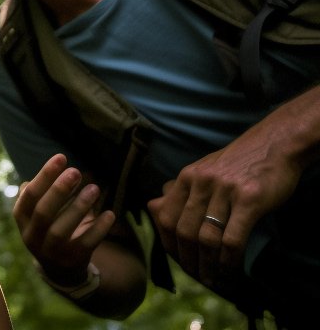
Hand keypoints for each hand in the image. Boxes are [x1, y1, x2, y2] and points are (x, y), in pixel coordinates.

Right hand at [13, 153, 115, 283]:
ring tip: (94, 188)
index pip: (30, 195)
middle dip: (59, 190)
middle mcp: (32, 236)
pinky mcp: (71, 261)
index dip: (44, 175)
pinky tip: (109, 214)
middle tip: (76, 171)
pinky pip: (85, 244)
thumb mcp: (38, 210)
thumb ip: (45, 189)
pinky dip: (98, 229)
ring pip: (61, 230)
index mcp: (22, 218)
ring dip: (79, 207)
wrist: (59, 268)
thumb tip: (59, 163)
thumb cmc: (49, 225)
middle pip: (43, 212)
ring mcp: (51, 252)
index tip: (61, 157)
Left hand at [146, 121, 302, 291]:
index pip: (165, 217)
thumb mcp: (202, 170)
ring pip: (206, 238)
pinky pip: (232, 239)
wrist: (272, 145)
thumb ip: (181, 190)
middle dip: (188, 260)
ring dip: (208, 265)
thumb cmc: (236, 163)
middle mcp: (200, 182)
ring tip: (214, 280)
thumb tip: (154, 207)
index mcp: (186, 177)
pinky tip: (231, 270)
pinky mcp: (248, 200)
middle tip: (198, 276)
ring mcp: (224, 190)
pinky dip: (229, 260)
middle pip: (183, 231)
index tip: (178, 261)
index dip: (168, 244)